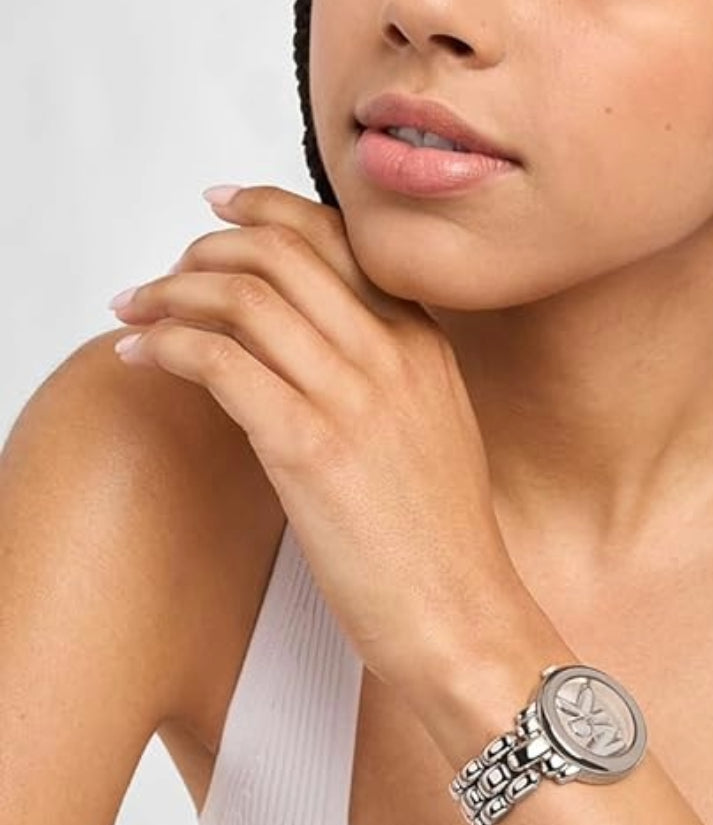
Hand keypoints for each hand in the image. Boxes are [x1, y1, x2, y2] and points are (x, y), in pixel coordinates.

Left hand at [108, 183, 528, 692]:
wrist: (462, 614)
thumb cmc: (443, 543)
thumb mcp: (434, 433)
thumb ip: (388, 376)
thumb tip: (312, 350)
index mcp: (425, 346)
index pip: (338, 239)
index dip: (266, 210)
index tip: (219, 213)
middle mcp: (393, 356)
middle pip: (281, 252)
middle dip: (202, 250)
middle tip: (164, 277)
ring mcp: (355, 398)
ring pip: (242, 296)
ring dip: (170, 293)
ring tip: (138, 313)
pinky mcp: (312, 448)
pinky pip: (220, 362)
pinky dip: (168, 347)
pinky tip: (145, 358)